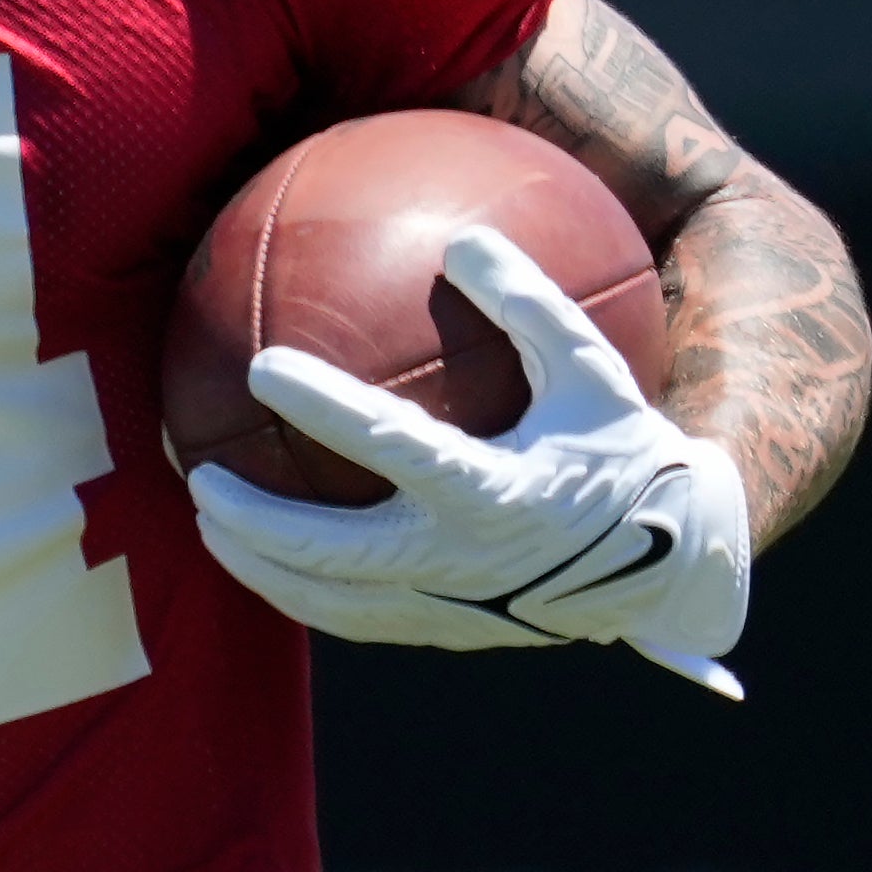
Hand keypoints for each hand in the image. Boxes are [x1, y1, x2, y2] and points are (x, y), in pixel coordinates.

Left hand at [182, 226, 752, 696]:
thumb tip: (464, 238)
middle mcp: (465, 564)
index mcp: (497, 494)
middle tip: (199, 476)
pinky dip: (305, 594)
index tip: (261, 366)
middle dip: (257, 522)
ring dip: (262, 570)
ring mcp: (453, 609)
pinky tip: (269, 561)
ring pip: (333, 604)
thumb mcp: (591, 372)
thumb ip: (529, 306)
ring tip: (210, 527)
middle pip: (335, 555)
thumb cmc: (624, 452)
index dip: (323, 406)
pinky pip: (359, 621)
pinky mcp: (449, 633)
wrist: (672, 563)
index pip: (391, 444)